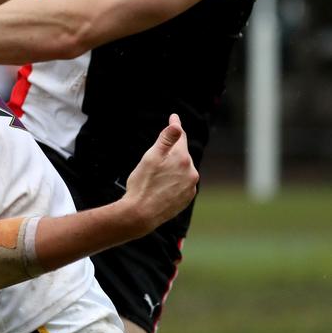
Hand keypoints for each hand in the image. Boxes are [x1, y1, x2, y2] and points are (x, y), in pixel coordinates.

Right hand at [123, 113, 198, 233]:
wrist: (141, 214)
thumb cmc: (142, 184)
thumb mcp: (151, 157)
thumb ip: (166, 139)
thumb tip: (176, 124)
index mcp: (182, 158)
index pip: (180, 136)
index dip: (175, 126)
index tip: (173, 117)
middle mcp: (191, 171)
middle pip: (180, 155)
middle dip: (170, 153)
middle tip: (153, 161)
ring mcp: (190, 186)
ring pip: (182, 170)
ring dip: (172, 168)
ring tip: (155, 178)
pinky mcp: (187, 198)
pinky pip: (182, 183)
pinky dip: (174, 181)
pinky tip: (161, 187)